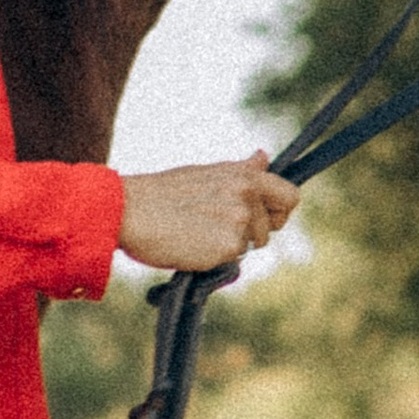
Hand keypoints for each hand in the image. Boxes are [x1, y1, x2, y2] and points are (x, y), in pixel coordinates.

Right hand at [116, 154, 300, 272]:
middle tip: (220, 230)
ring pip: (249, 246)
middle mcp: (247, 195)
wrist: (127, 211)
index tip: (263, 217)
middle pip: (272, 227)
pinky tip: (191, 245)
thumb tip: (264, 157)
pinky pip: (232, 261)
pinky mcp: (227, 246)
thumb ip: (240, 171)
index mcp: (243, 175)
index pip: (290, 196)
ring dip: (229, 246)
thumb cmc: (162, 194)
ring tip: (197, 233)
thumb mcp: (206, 173)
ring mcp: (239, 221)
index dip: (279, 211)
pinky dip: (214, 259)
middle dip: (253, 233)